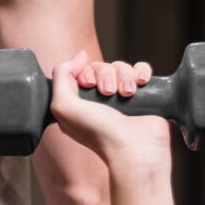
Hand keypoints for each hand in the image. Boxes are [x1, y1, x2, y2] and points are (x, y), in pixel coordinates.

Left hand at [48, 53, 169, 161]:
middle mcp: (100, 102)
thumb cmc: (99, 133)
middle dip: (106, 75)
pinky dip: (142, 72)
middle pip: (101, 67)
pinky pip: (141, 70)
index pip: (80, 72)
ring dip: (124, 76)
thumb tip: (80, 55)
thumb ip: (61, 76)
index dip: (84, 73)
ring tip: (127, 94)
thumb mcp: (63, 107)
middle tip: (109, 93)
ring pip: (121, 67)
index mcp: (79, 104)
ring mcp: (123, 99)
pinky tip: (141, 83)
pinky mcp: (144, 97)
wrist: (136, 149)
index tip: (89, 85)